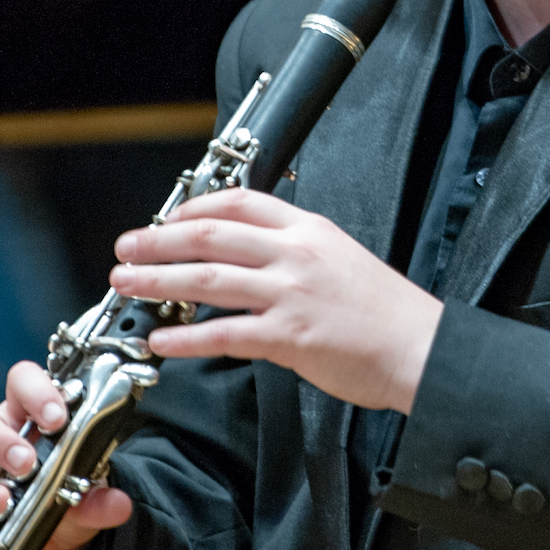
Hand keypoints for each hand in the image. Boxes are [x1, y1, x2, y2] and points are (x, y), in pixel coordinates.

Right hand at [0, 359, 132, 549]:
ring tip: (3, 501)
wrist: (52, 545)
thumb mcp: (87, 500)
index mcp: (26, 417)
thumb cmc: (65, 500)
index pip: (21, 382)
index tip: (57, 417)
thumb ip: (99, 502)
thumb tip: (119, 505)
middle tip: (26, 462)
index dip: (34, 392)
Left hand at [110, 191, 442, 413]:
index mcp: (308, 229)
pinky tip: (162, 342)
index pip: (239, 201)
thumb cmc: (385, 311)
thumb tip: (249, 257)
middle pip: (211, 234)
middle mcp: (295, 253)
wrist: (422, 347)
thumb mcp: (341, 256)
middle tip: (127, 247)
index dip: (193, 207)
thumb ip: (295, 251)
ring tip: (127, 285)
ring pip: (208, 278)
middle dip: (159, 240)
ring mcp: (291, 293)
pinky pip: (225, 334)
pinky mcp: (290, 336)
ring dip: (158, 280)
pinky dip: (186, 339)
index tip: (166, 219)